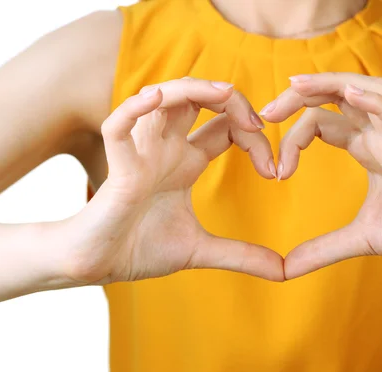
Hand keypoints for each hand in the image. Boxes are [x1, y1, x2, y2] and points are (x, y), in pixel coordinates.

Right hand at [61, 78, 283, 283]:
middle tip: (258, 123)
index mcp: (186, 162)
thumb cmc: (139, 248)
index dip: (255, 139)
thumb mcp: (201, 250)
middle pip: (198, 100)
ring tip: (224, 93)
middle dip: (232, 101)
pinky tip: (155, 99)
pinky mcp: (117, 169)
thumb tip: (284, 272)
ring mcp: (141, 155)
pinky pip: (118, 126)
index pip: (227, 128)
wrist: (97, 266)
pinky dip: (133, 109)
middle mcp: (166, 149)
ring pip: (162, 99)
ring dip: (193, 89)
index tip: (276, 172)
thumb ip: (242, 256)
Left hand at [261, 73, 381, 278]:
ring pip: (365, 89)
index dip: (293, 137)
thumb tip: (284, 269)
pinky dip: (374, 101)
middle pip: (336, 95)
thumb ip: (322, 249)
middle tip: (264, 113)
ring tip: (296, 86)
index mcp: (366, 148)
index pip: (321, 122)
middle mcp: (380, 135)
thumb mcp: (360, 239)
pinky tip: (349, 94)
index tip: (276, 171)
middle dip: (299, 96)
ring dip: (329, 83)